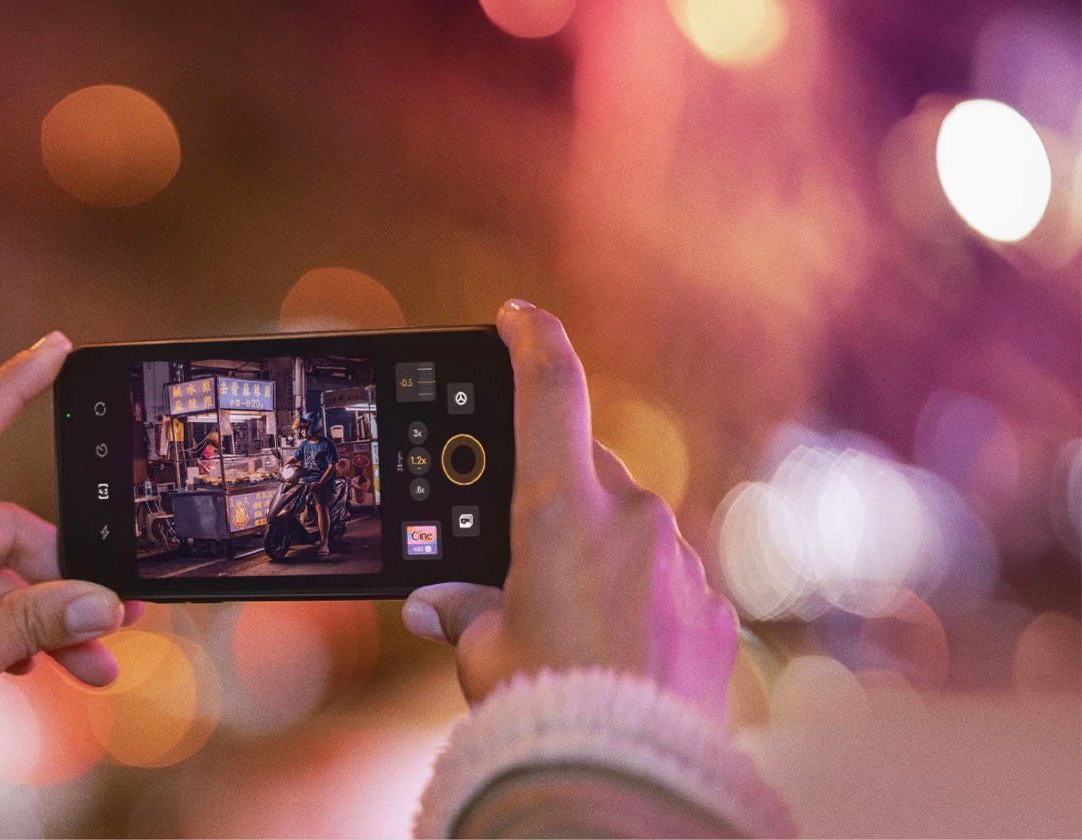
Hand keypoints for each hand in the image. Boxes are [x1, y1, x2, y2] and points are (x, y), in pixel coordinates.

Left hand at [0, 332, 140, 822]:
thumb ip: (38, 619)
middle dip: (66, 575)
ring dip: (51, 619)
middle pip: (7, 531)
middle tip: (116, 617)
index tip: (53, 349)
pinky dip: (22, 634)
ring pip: (3, 580)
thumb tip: (102, 599)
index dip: (10, 385)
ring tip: (95, 666)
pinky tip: (47, 671)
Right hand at [401, 300, 737, 716]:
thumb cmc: (542, 703)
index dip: (531, 339)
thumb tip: (434, 603)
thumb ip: (461, 610)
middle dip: (552, 489)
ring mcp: (680, 562)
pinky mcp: (711, 609)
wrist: (624, 775)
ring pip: (630, 524)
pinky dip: (638, 593)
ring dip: (597, 548)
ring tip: (563, 615)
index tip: (516, 315)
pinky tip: (612, 644)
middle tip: (517, 538)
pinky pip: (666, 577)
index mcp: (561, 512)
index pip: (550, 390)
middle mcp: (632, 520)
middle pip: (586, 467)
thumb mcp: (483, 651)